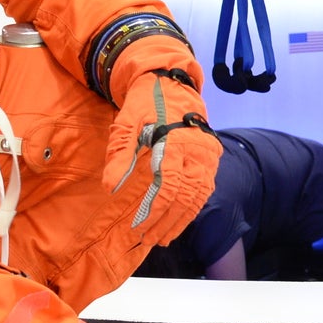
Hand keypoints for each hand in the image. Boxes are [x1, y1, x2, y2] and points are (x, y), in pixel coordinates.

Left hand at [105, 67, 219, 248]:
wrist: (171, 82)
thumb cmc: (145, 102)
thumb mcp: (127, 122)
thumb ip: (120, 153)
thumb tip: (111, 187)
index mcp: (176, 142)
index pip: (168, 186)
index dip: (154, 210)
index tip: (138, 226)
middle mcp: (197, 151)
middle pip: (185, 197)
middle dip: (167, 222)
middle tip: (149, 240)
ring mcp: (208, 155)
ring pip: (198, 197)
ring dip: (181, 220)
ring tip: (164, 238)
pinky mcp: (211, 157)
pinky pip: (205, 189)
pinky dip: (193, 208)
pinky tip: (180, 221)